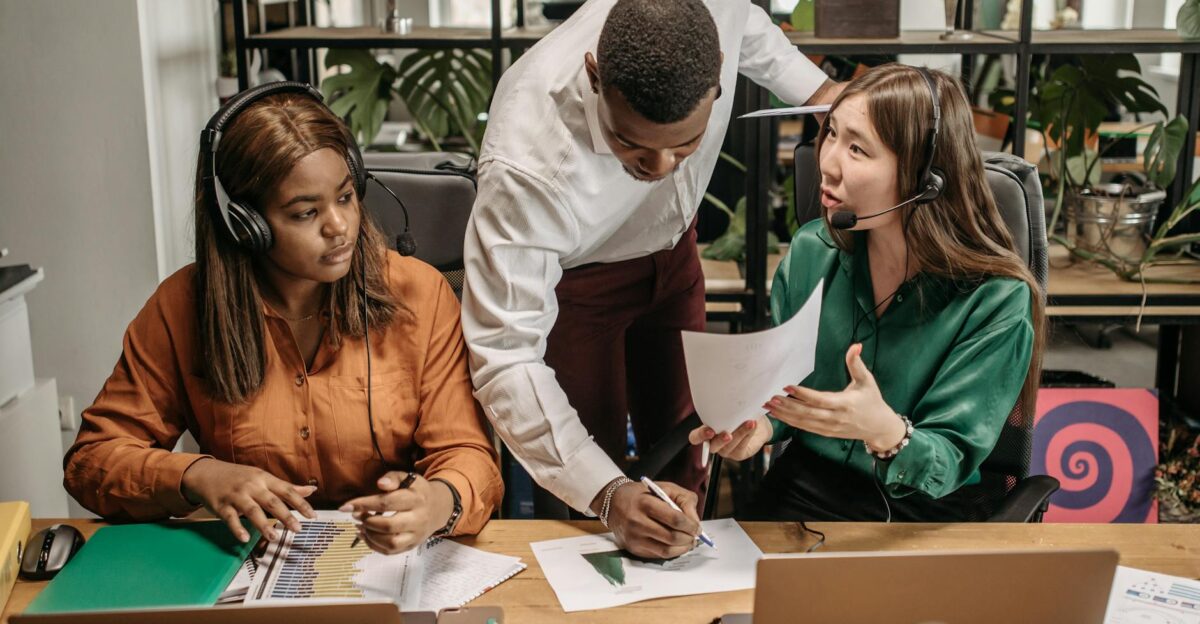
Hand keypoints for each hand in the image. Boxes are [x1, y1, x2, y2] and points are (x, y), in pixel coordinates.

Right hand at [181, 458, 316, 542]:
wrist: (206, 473)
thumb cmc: (239, 477)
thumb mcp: (263, 477)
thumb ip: (286, 486)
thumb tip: (311, 490)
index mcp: (264, 479)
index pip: (286, 490)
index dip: (300, 503)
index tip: (312, 516)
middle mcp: (252, 486)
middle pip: (271, 501)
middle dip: (286, 515)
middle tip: (298, 529)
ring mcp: (236, 496)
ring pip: (252, 510)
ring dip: (264, 524)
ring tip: (274, 537)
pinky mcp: (221, 506)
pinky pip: (230, 518)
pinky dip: (237, 529)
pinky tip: (245, 538)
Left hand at [339, 471, 452, 554]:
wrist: (438, 507)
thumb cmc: (417, 491)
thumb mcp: (409, 478)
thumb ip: (393, 478)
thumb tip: (380, 484)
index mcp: (416, 499)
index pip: (387, 503)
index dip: (364, 504)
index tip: (346, 507)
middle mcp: (418, 519)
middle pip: (389, 525)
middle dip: (367, 521)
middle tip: (356, 516)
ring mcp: (416, 535)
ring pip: (390, 543)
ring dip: (370, 536)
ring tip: (360, 526)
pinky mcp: (412, 545)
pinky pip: (391, 551)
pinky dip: (374, 546)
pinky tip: (365, 535)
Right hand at [603, 480, 700, 558]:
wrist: (614, 502)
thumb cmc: (643, 494)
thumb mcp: (665, 488)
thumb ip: (685, 500)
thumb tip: (695, 522)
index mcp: (645, 503)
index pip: (675, 519)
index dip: (690, 525)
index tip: (697, 527)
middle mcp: (637, 522)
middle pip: (671, 537)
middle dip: (688, 538)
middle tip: (695, 536)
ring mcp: (634, 538)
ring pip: (666, 550)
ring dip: (683, 548)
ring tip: (688, 542)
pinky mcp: (633, 549)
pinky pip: (658, 555)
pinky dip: (672, 552)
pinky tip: (676, 545)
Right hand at [689, 415, 771, 460]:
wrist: (755, 422)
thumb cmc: (737, 413)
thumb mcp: (729, 408)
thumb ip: (724, 407)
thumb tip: (726, 398)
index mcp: (706, 431)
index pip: (695, 438)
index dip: (700, 436)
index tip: (710, 430)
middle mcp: (714, 443)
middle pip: (711, 447)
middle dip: (720, 440)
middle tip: (728, 434)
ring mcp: (726, 450)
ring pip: (729, 446)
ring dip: (739, 433)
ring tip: (749, 422)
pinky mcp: (738, 454)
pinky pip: (741, 446)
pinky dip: (747, 434)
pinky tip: (752, 425)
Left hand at [765, 343, 906, 450]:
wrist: (879, 428)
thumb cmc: (872, 401)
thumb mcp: (867, 381)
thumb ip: (857, 364)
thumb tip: (855, 345)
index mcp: (845, 404)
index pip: (820, 399)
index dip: (803, 394)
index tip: (787, 387)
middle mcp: (835, 418)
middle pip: (807, 413)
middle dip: (787, 406)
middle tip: (771, 398)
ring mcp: (830, 427)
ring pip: (804, 422)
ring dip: (785, 415)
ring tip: (769, 406)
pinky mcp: (827, 433)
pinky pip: (806, 428)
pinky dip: (792, 422)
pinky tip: (779, 416)